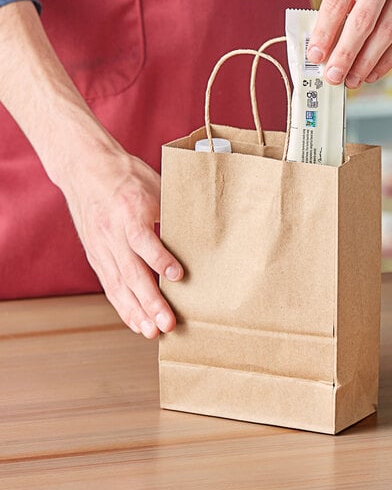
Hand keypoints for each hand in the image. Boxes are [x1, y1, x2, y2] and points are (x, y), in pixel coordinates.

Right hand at [0, 0, 181, 336]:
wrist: (78, 156)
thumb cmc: (122, 162)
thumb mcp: (154, 171)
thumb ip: (178, 193)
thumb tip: (215, 201)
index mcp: (129, 201)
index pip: (147, 231)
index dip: (164, 253)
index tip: (184, 274)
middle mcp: (114, 226)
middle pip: (133, 268)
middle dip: (152, 298)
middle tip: (173, 323)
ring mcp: (101, 241)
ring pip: (118, 281)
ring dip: (137, 308)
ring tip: (155, 332)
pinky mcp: (97, 249)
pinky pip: (109, 280)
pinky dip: (123, 302)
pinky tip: (135, 320)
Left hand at [307, 0, 391, 88]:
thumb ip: (338, 3)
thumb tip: (324, 47)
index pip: (337, 2)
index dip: (324, 33)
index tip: (315, 56)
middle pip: (363, 21)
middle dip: (345, 54)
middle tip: (333, 76)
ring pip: (385, 34)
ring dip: (365, 63)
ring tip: (351, 80)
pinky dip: (386, 61)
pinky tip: (371, 73)